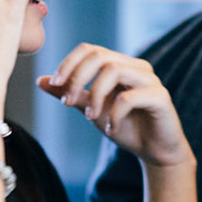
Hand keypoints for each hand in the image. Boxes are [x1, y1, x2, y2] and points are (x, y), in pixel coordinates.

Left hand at [38, 44, 192, 166]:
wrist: (155, 152)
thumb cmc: (126, 128)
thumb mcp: (92, 110)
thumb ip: (71, 94)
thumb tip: (41, 81)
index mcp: (120, 64)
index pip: (90, 50)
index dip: (69, 63)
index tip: (54, 84)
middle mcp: (136, 67)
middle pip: (100, 56)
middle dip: (77, 77)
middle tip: (66, 101)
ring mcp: (150, 80)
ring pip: (114, 70)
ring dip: (94, 95)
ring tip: (90, 117)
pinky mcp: (160, 97)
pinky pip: (129, 97)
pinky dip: (114, 113)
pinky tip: (112, 128)